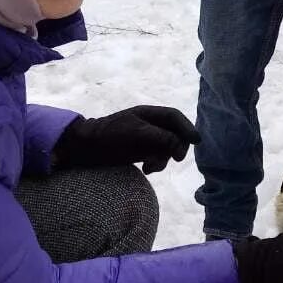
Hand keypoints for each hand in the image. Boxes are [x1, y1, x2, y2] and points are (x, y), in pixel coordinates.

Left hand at [55, 107, 198, 174]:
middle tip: (176, 158)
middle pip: (174, 134)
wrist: (85, 148)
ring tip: (151, 166)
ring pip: (166, 148)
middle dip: (176, 146)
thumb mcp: (137, 133)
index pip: (174, 117)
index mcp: (148, 114)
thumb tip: (179, 146)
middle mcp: (149, 125)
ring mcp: (145, 139)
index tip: (196, 141)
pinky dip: (155, 164)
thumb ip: (160, 137)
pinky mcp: (139, 152)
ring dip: (164, 159)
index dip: (187, 127)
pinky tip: (146, 169)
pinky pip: (156, 158)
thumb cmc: (110, 135)